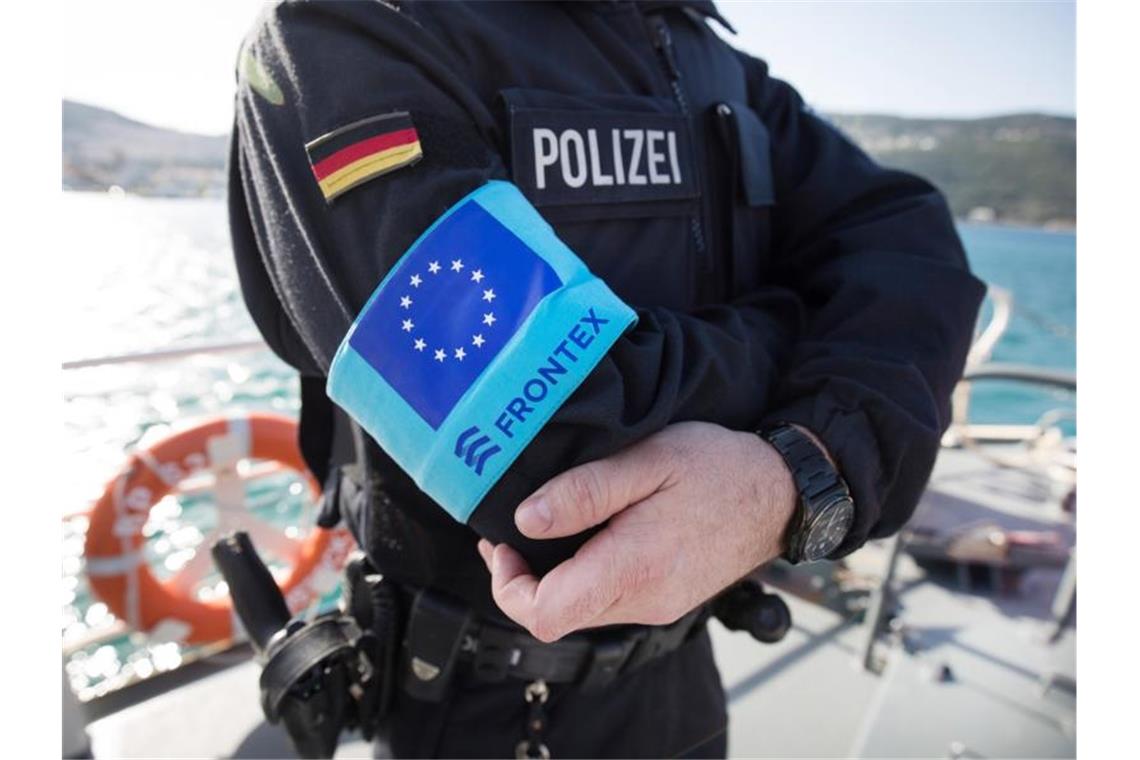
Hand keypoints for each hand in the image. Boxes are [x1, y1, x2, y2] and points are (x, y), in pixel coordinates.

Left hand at [475, 421, 797, 641]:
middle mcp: (644, 601)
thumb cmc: (719, 469)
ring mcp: (658, 604)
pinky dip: (585, 573)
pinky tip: (588, 534)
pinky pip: (610, 598)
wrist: (782, 493)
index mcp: (632, 570)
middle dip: (525, 578)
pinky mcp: (667, 597)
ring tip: (548, 525)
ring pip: (582, 609)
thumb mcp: (648, 460)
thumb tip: (526, 520)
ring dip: (556, 575)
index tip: (504, 542)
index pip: (544, 613)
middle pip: (557, 616)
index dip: (508, 584)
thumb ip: (584, 491)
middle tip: (513, 530)